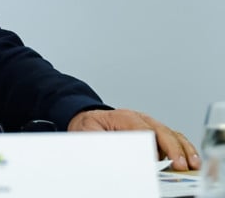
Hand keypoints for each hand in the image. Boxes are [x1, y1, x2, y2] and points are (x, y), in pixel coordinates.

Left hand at [68, 109, 200, 170]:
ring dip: (183, 149)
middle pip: (161, 131)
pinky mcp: (155, 133)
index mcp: (123, 116)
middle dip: (172, 148)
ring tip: (191, 163)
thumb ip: (102, 141)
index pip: (142, 128)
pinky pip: (173, 139)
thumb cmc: (90, 126)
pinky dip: (183, 149)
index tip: (157, 158)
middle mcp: (140, 118)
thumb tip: (114, 153)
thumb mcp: (89, 133)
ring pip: (171, 134)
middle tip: (179, 164)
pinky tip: (190, 160)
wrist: (88, 120)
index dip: (152, 144)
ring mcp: (150, 125)